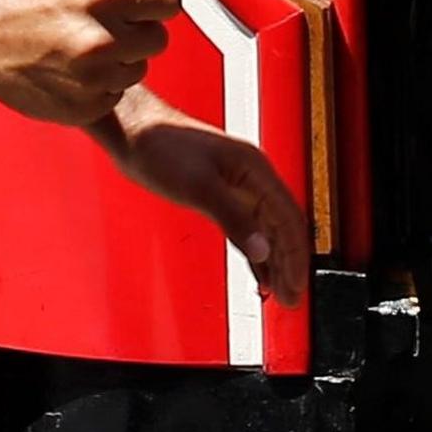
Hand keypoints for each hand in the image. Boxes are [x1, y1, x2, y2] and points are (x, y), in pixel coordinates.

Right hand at [0, 0, 176, 125]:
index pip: (169, 1)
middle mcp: (100, 39)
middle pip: (158, 37)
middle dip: (137, 24)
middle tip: (101, 13)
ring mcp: (91, 79)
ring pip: (137, 67)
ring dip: (119, 55)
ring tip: (81, 37)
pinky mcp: (82, 107)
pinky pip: (115, 94)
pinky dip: (100, 83)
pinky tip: (72, 64)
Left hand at [105, 87, 311, 306]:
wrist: (133, 131)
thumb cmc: (162, 146)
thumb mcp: (200, 187)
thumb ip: (234, 219)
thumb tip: (263, 250)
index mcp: (255, 169)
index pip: (290, 217)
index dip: (296, 254)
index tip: (297, 285)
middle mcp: (251, 178)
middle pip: (282, 227)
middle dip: (290, 264)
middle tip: (292, 299)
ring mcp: (236, 187)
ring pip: (267, 230)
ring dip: (275, 262)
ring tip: (281, 293)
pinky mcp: (219, 195)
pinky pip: (248, 228)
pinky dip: (256, 253)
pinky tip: (258, 272)